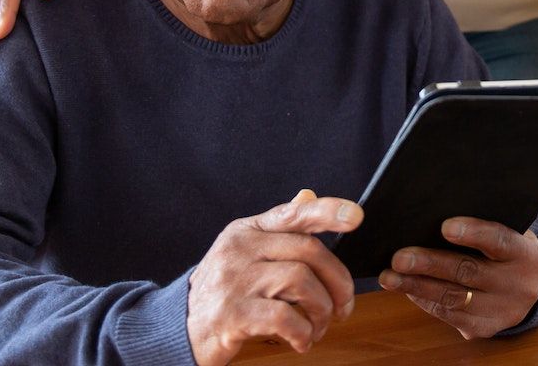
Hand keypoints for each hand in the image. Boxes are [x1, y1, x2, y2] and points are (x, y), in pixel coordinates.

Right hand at [184, 189, 362, 364]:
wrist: (180, 326)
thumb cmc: (223, 290)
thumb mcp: (245, 254)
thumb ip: (278, 230)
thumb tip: (308, 196)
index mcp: (247, 231)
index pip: (292, 214)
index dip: (327, 212)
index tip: (356, 216)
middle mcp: (240, 250)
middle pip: (308, 252)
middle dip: (337, 282)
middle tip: (343, 307)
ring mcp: (234, 281)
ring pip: (301, 282)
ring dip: (321, 311)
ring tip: (318, 327)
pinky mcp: (231, 314)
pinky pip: (284, 317)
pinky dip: (302, 332)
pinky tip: (301, 341)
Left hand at [377, 218, 537, 338]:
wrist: (527, 287)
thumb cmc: (506, 249)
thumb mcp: (509, 233)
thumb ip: (483, 224)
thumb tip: (432, 214)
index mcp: (530, 255)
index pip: (500, 241)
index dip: (473, 233)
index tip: (445, 226)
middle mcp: (520, 286)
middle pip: (469, 272)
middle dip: (430, 264)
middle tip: (400, 257)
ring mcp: (503, 311)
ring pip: (453, 297)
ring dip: (417, 286)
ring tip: (390, 276)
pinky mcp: (484, 328)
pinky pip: (448, 314)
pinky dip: (423, 300)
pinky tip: (405, 288)